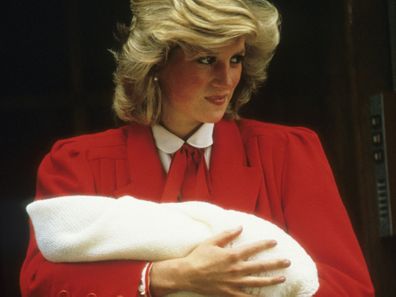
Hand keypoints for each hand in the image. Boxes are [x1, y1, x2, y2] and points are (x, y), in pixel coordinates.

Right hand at [150, 226, 290, 296]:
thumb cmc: (198, 257)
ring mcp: (234, 283)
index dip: (265, 245)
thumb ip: (226, 234)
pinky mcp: (230, 293)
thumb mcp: (211, 242)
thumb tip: (240, 227)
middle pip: (260, 266)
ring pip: (257, 282)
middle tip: (288, 262)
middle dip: (275, 263)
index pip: (253, 248)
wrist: (187, 275)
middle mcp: (236, 269)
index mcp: (232, 255)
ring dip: (271, 280)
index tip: (274, 242)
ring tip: (282, 278)